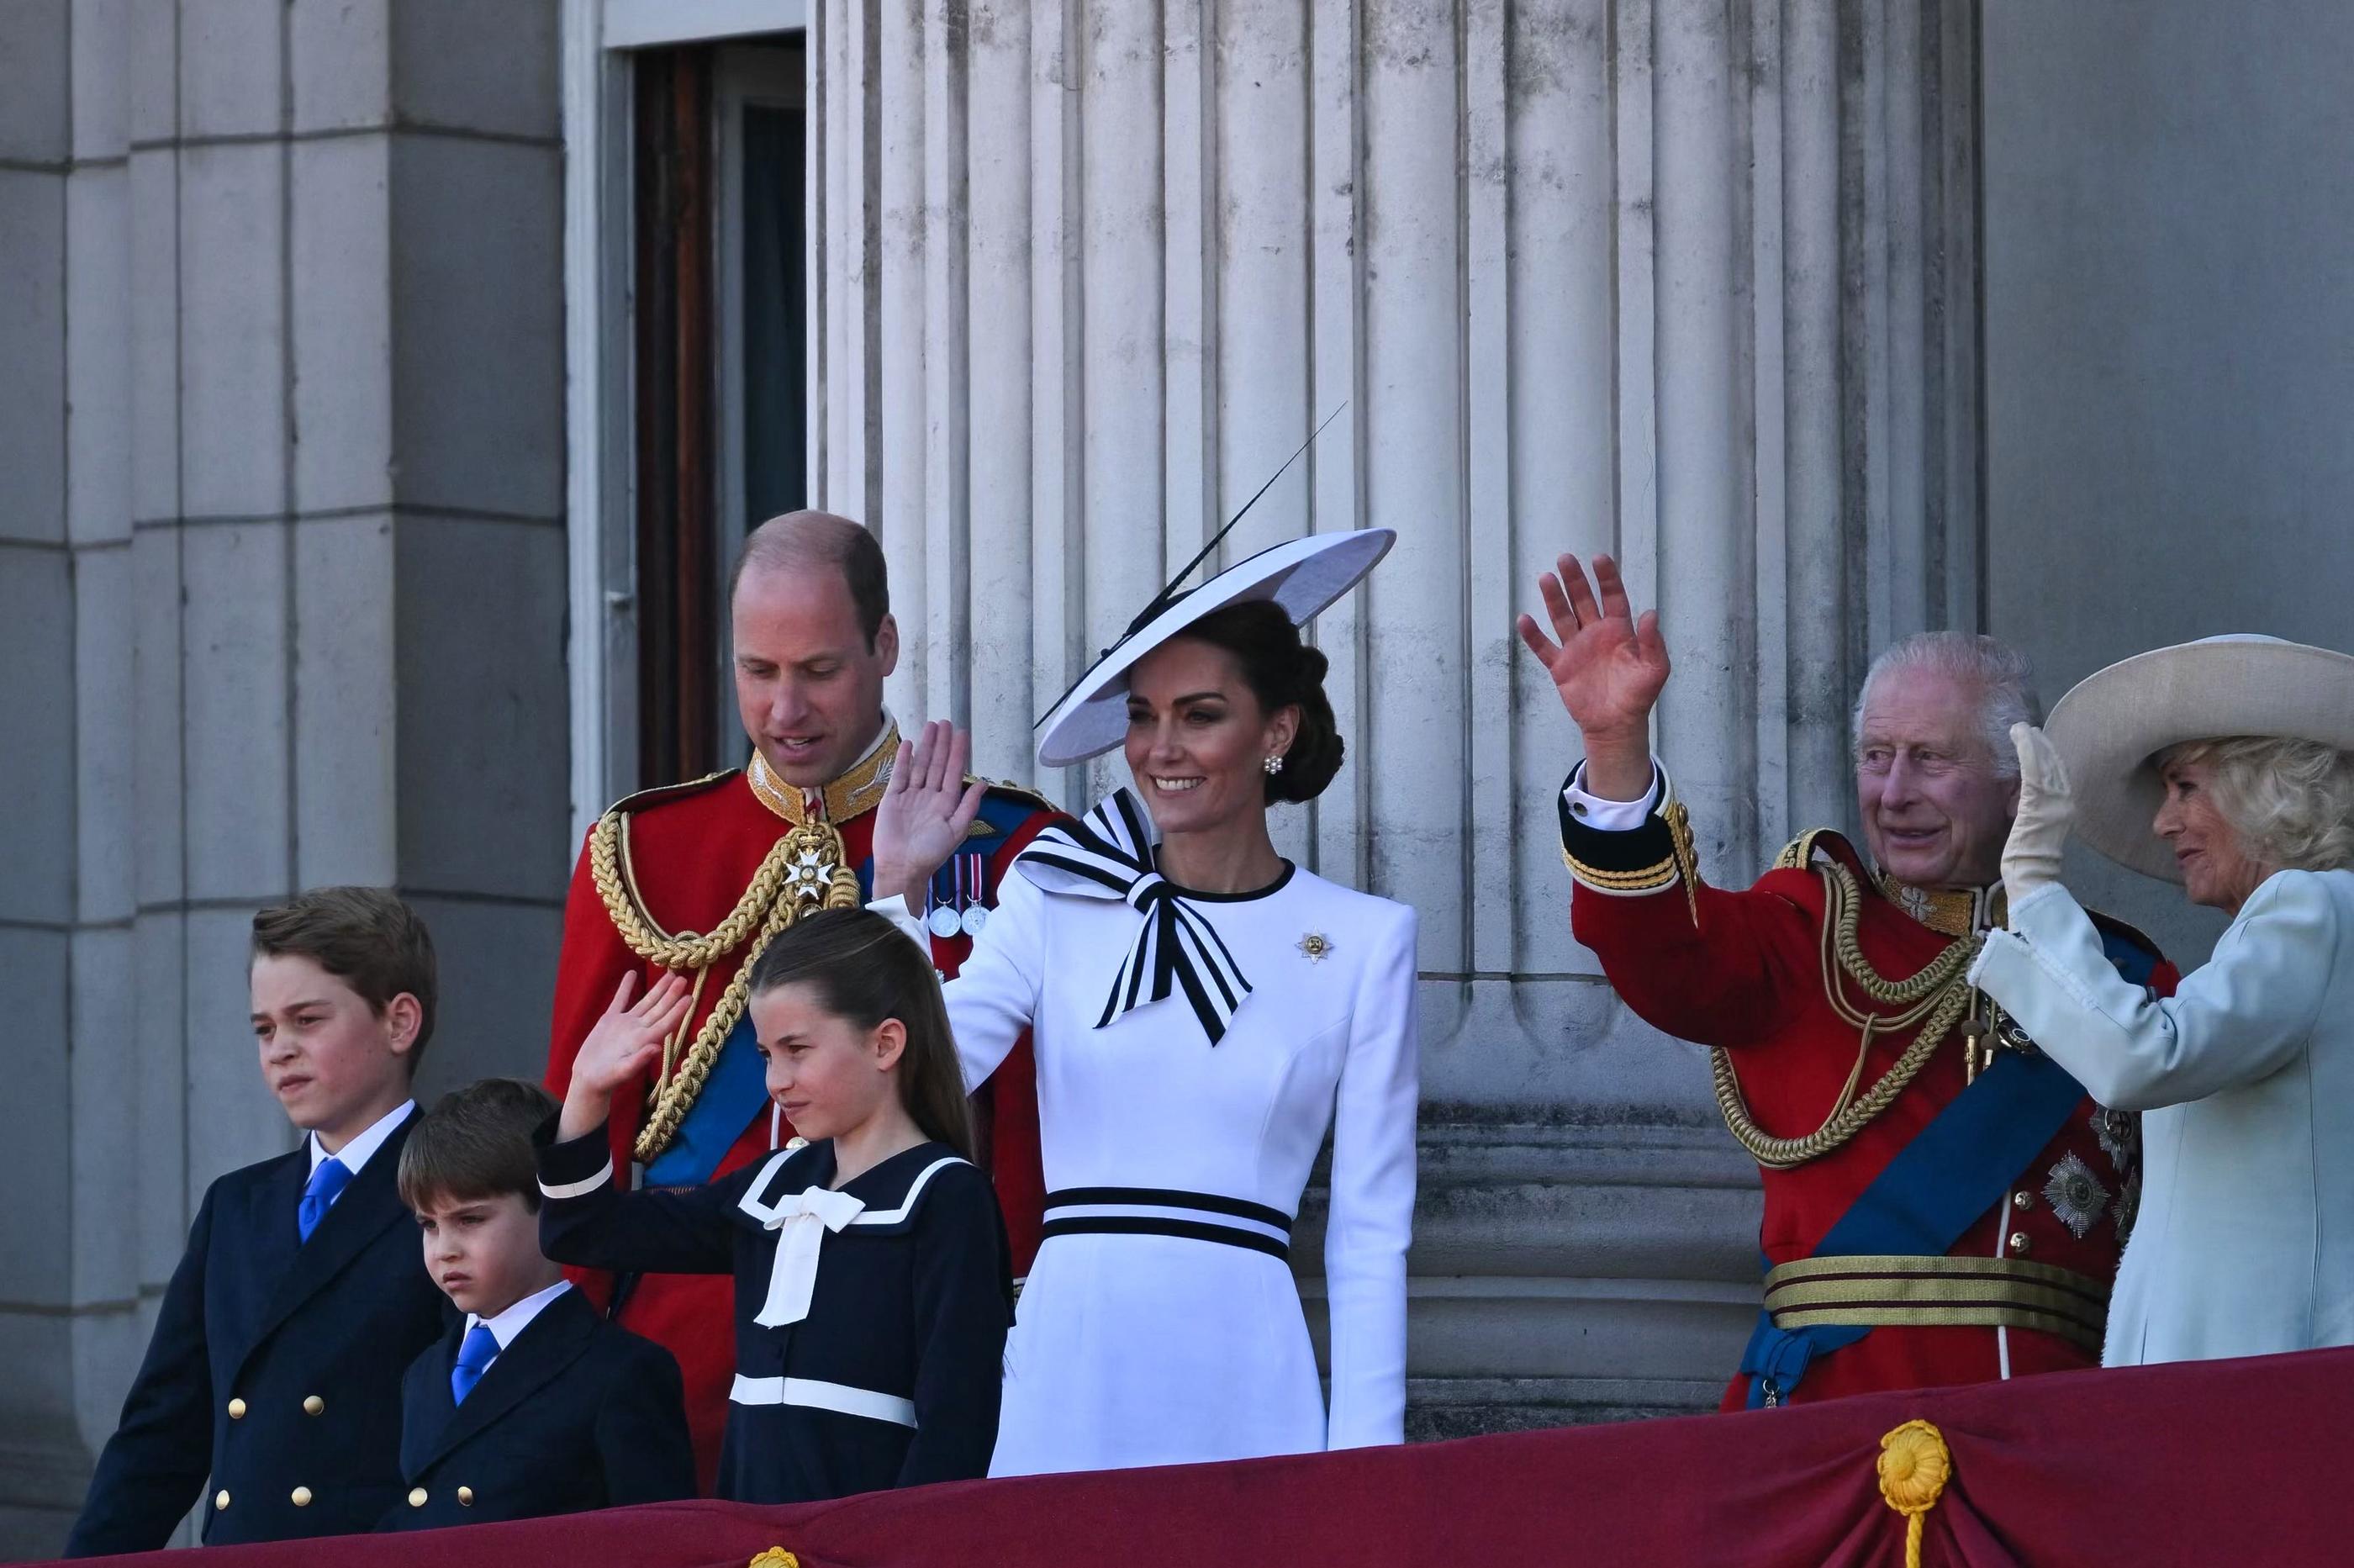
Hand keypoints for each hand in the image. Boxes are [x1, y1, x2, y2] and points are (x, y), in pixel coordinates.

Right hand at [558, 972, 693, 1140]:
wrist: (588, 1078)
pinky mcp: (610, 1021)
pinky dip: (626, 987)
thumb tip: (656, 1049)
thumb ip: (638, 1061)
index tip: (690, 997)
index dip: (678, 1011)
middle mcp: (639, 1030)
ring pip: (645, 1002)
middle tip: (683, 978)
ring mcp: (626, 1024)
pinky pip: (620, 999)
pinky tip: (632, 973)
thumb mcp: (621, 1072)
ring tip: (669, 973)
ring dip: (657, 988)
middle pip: (659, 1009)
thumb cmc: (606, 1080)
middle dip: (672, 994)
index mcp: (644, 1041)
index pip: (665, 1023)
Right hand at [872, 719, 986, 908]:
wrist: (902, 868)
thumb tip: (984, 784)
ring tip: (930, 726)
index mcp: (947, 803)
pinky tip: (909, 744)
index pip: (953, 772)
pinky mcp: (893, 798)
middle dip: (942, 743)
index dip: (958, 752)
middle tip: (945, 722)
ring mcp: (911, 796)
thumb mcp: (956, 830)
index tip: (961, 733)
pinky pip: (899, 774)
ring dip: (926, 746)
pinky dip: (903, 759)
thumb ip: (969, 806)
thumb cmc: (931, 854)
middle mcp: (930, 796)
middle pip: (937, 764)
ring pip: (920, 765)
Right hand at [1515, 553, 1669, 800]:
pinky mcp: (1561, 667)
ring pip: (1562, 617)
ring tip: (1546, 578)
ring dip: (1553, 599)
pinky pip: (1544, 648)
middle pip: (1583, 601)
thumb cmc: (1638, 696)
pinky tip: (1524, 619)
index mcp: (1619, 631)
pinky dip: (1533, 635)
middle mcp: (1595, 634)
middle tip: (1565, 559)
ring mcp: (1576, 649)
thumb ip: (1652, 642)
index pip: (1613, 597)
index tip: (1599, 559)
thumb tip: (1650, 614)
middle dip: (1575, 580)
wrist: (1616, 725)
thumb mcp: (1655, 669)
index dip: (1606, 578)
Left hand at [2001, 722, 2075, 898]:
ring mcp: (2052, 805)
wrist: (2032, 877)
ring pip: (2044, 766)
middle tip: (2031, 728)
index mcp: (2064, 809)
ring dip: (2033, 744)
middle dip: (2043, 745)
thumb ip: (2035, 810)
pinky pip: (2033, 774)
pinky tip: (2021, 739)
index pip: (2058, 776)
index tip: (2039, 740)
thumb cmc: (2029, 859)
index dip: (2050, 756)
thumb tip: (2024, 797)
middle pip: (2054, 767)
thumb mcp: (2035, 828)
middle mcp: (2064, 803)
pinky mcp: (2036, 806)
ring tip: (2022, 728)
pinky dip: (2028, 753)